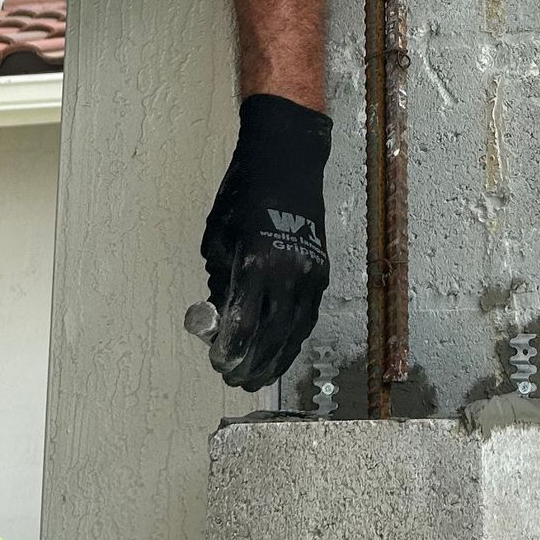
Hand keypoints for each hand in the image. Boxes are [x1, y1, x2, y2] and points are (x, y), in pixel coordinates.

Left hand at [197, 94, 331, 390]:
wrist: (288, 161)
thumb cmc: (244, 194)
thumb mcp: (218, 237)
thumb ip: (221, 280)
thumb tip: (222, 314)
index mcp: (255, 264)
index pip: (243, 324)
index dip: (229, 351)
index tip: (217, 364)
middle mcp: (287, 275)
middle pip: (271, 337)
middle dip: (250, 363)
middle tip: (233, 379)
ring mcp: (310, 275)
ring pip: (294, 333)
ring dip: (274, 359)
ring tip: (256, 376)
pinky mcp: (322, 273)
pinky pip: (307, 317)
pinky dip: (293, 339)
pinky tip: (279, 351)